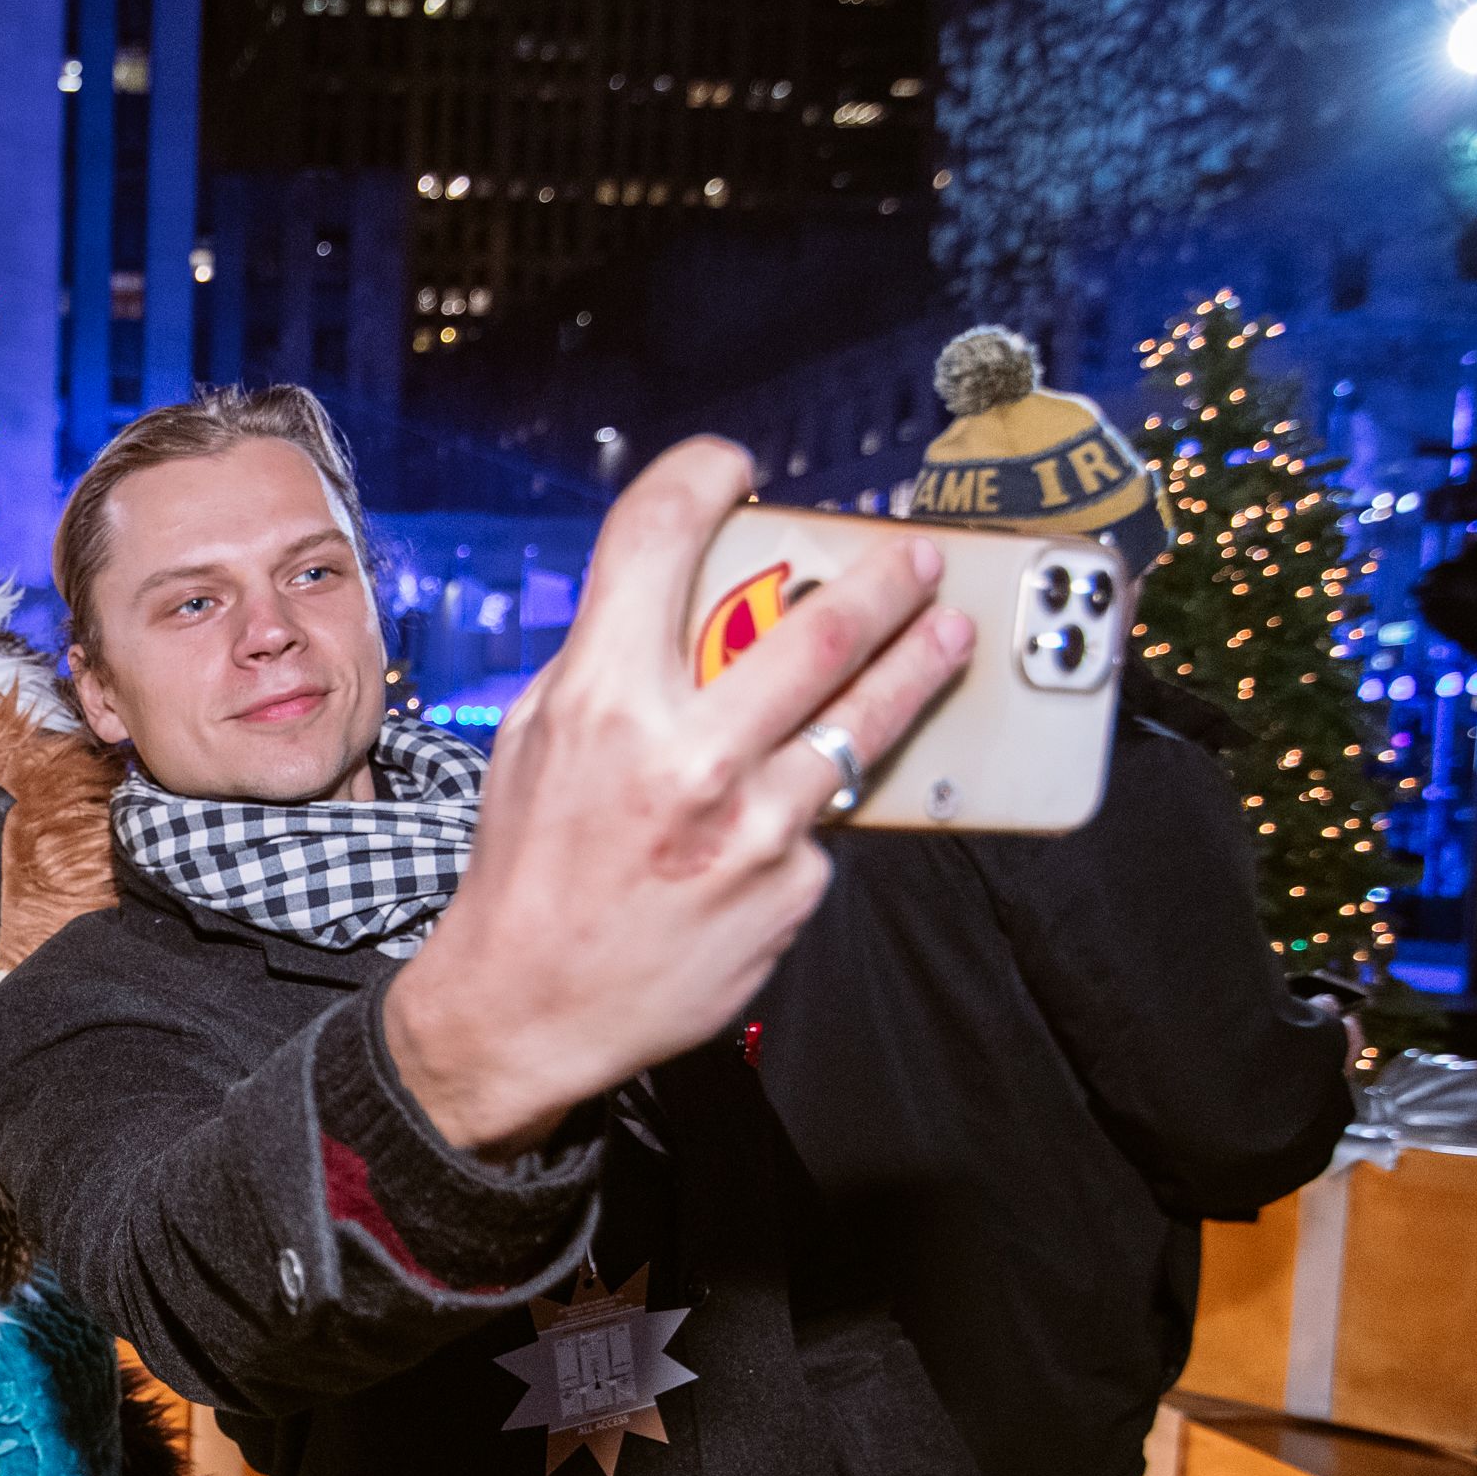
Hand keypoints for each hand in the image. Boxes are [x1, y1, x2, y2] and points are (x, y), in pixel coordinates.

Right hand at [385, 439, 973, 1155]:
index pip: (656, 538)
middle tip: (913, 556)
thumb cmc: (530, 868)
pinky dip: (817, 804)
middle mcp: (683, 752)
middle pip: (815, 626)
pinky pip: (826, 819)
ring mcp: (749, 822)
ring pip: (863, 718)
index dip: (702, 476)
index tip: (735, 468)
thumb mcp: (535, 738)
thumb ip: (606, 663)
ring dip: (918, 664)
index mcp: (600, 699)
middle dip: (881, 579)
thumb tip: (686, 599)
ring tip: (948, 636)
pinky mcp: (791, 884)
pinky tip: (802, 805)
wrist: (529, 1007)